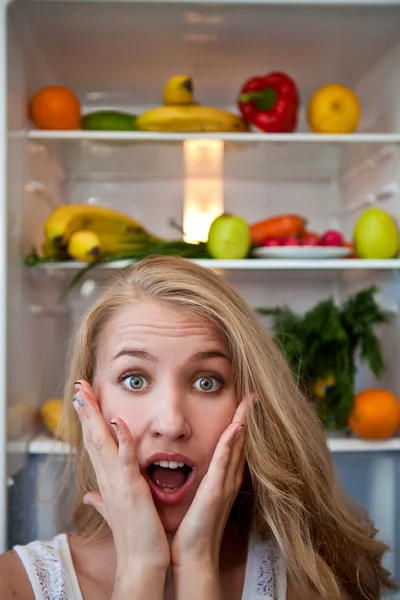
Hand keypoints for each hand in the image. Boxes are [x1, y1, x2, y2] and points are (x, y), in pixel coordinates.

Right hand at [72, 380, 169, 574]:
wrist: (141, 561)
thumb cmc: (133, 535)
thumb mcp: (115, 512)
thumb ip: (101, 501)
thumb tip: (89, 497)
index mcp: (107, 481)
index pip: (94, 444)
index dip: (88, 420)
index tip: (83, 399)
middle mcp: (107, 479)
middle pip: (93, 438)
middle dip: (86, 411)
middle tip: (80, 386)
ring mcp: (118, 483)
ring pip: (103, 444)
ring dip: (95, 418)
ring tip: (87, 395)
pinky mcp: (132, 489)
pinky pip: (126, 460)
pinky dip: (122, 440)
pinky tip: (119, 421)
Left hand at [171, 397, 248, 571]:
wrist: (194, 557)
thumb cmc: (192, 530)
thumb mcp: (196, 498)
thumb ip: (198, 481)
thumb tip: (187, 465)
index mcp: (223, 479)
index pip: (233, 444)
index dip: (240, 422)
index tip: (243, 402)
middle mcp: (228, 479)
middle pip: (240, 441)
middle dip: (247, 417)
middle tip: (254, 394)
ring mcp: (225, 485)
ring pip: (236, 446)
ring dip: (243, 423)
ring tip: (249, 402)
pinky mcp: (216, 492)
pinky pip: (224, 463)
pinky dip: (231, 444)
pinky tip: (236, 427)